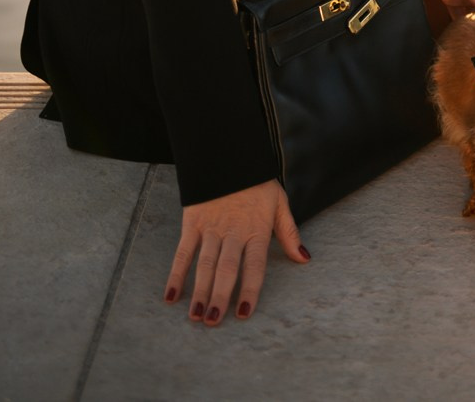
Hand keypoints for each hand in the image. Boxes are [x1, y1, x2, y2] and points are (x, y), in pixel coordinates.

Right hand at [164, 178, 308, 325]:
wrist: (229, 153)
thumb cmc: (257, 183)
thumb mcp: (279, 203)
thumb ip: (289, 232)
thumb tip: (304, 259)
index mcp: (257, 228)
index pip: (254, 265)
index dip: (249, 290)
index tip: (243, 314)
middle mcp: (234, 231)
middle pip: (226, 268)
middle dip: (219, 296)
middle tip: (213, 321)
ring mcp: (211, 227)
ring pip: (204, 263)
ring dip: (199, 290)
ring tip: (195, 316)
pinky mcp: (192, 221)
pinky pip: (183, 251)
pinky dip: (176, 273)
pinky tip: (170, 295)